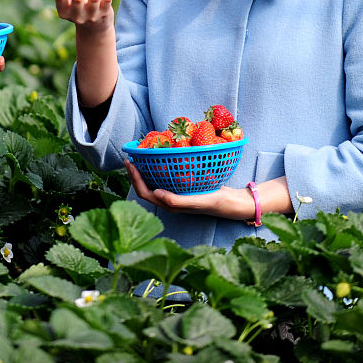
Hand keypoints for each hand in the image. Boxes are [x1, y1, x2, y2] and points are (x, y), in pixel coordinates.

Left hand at [125, 160, 253, 220]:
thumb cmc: (216, 203)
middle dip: (135, 174)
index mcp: (170, 206)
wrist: (232, 202)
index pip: (145, 193)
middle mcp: (170, 201)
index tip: (130, 162)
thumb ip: (177, 201)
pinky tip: (161, 157)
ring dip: (145, 171)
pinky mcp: (183, 188)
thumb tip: (155, 193)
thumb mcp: (198, 201)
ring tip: (141, 156)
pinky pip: (166, 178)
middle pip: (146, 188)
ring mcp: (176, 194)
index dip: (134, 180)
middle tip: (130, 156)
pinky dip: (159, 168)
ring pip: (154, 182)